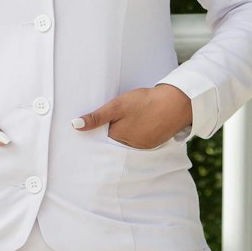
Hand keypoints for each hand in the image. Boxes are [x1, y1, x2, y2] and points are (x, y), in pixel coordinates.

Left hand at [72, 85, 191, 149]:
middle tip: (113, 119)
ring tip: (125, 121)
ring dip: (124, 134)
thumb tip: (74, 126)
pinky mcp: (154, 143)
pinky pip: (139, 141)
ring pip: (127, 142)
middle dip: (110, 134)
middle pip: (114, 142)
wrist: (177, 103)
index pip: (100, 139)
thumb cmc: (145, 102)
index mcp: (118, 139)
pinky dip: (136, 134)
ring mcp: (143, 147)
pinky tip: (138, 123)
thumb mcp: (117, 106)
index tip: (94, 124)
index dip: (97, 130)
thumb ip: (96, 117)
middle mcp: (129, 148)